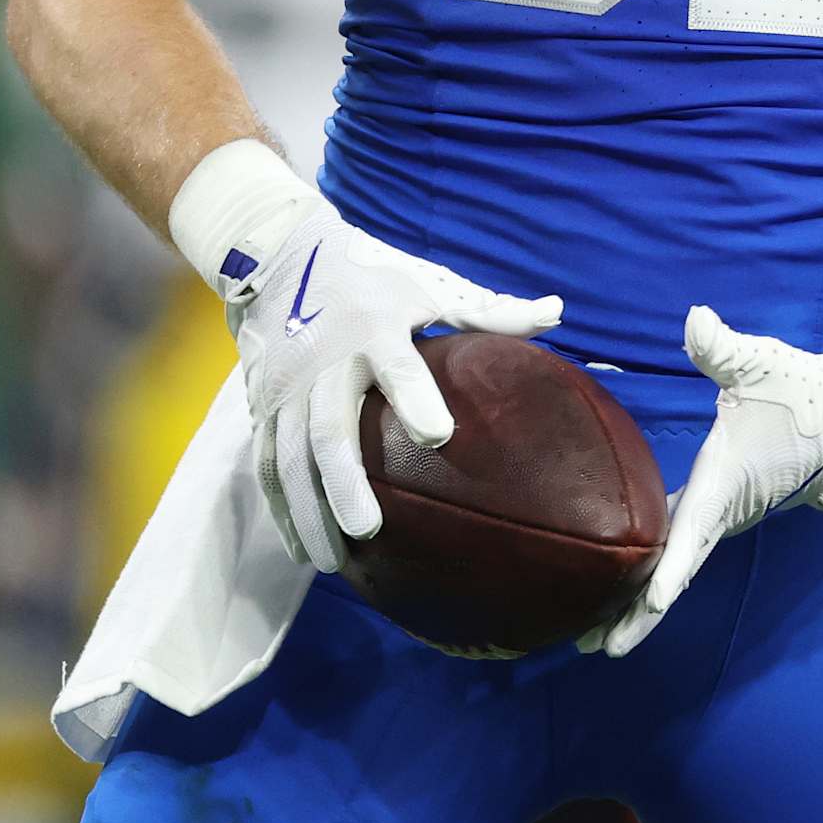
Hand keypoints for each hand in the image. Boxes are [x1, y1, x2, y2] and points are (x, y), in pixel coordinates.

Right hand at [170, 140, 561, 570]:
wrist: (284, 259)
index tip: (439, 437)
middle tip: (370, 529)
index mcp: (374, 327)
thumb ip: (489, 310)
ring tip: (335, 564)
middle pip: (329, 426)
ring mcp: (288, 389)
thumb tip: (557, 313)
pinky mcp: (265, 408)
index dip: (415, 396)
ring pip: (291, 456)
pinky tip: (304, 552)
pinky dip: (284, 510)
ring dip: (310, 510)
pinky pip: (269, 464)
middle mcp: (326, 362)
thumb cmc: (375, 278)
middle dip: (345, 480)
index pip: (396, 364)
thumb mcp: (430, 285)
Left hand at [592, 296, 822, 657]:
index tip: (650, 603)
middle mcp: (724, 509)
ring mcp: (724, 516)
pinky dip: (654, 578)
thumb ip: (722, 347)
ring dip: (641, 606)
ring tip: (595, 638)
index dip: (672, 567)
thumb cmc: (801, 389)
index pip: (695, 530)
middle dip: (639, 613)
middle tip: (595, 647)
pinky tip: (624, 587)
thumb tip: (696, 319)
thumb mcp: (760, 362)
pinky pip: (683, 552)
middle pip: (677, 570)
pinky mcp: (722, 510)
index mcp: (726, 480)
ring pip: (679, 568)